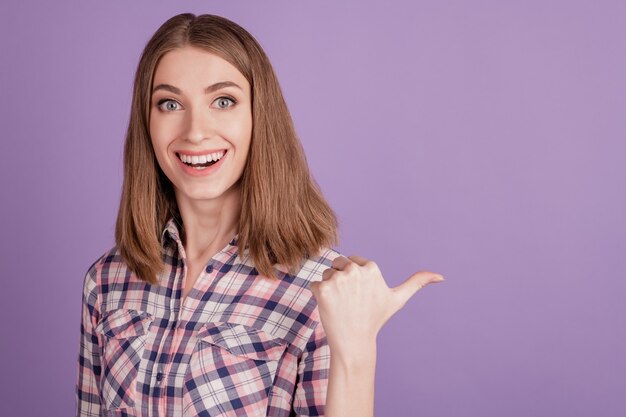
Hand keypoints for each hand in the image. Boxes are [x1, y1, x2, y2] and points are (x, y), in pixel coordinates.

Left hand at [309, 255, 443, 356]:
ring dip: (329, 288)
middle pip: (337, 263)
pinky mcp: (322, 289)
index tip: (361, 295)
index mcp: (371, 267)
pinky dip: (318, 296)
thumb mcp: (397, 299)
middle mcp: (354, 270)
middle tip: (349, 301)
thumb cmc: (375, 319)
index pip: (352, 261)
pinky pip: (314, 284)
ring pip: (325, 273)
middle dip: (340, 279)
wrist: (354, 342)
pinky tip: (330, 308)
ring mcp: (337, 279)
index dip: (354, 278)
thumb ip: (416, 283)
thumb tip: (441, 276)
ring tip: (341, 305)